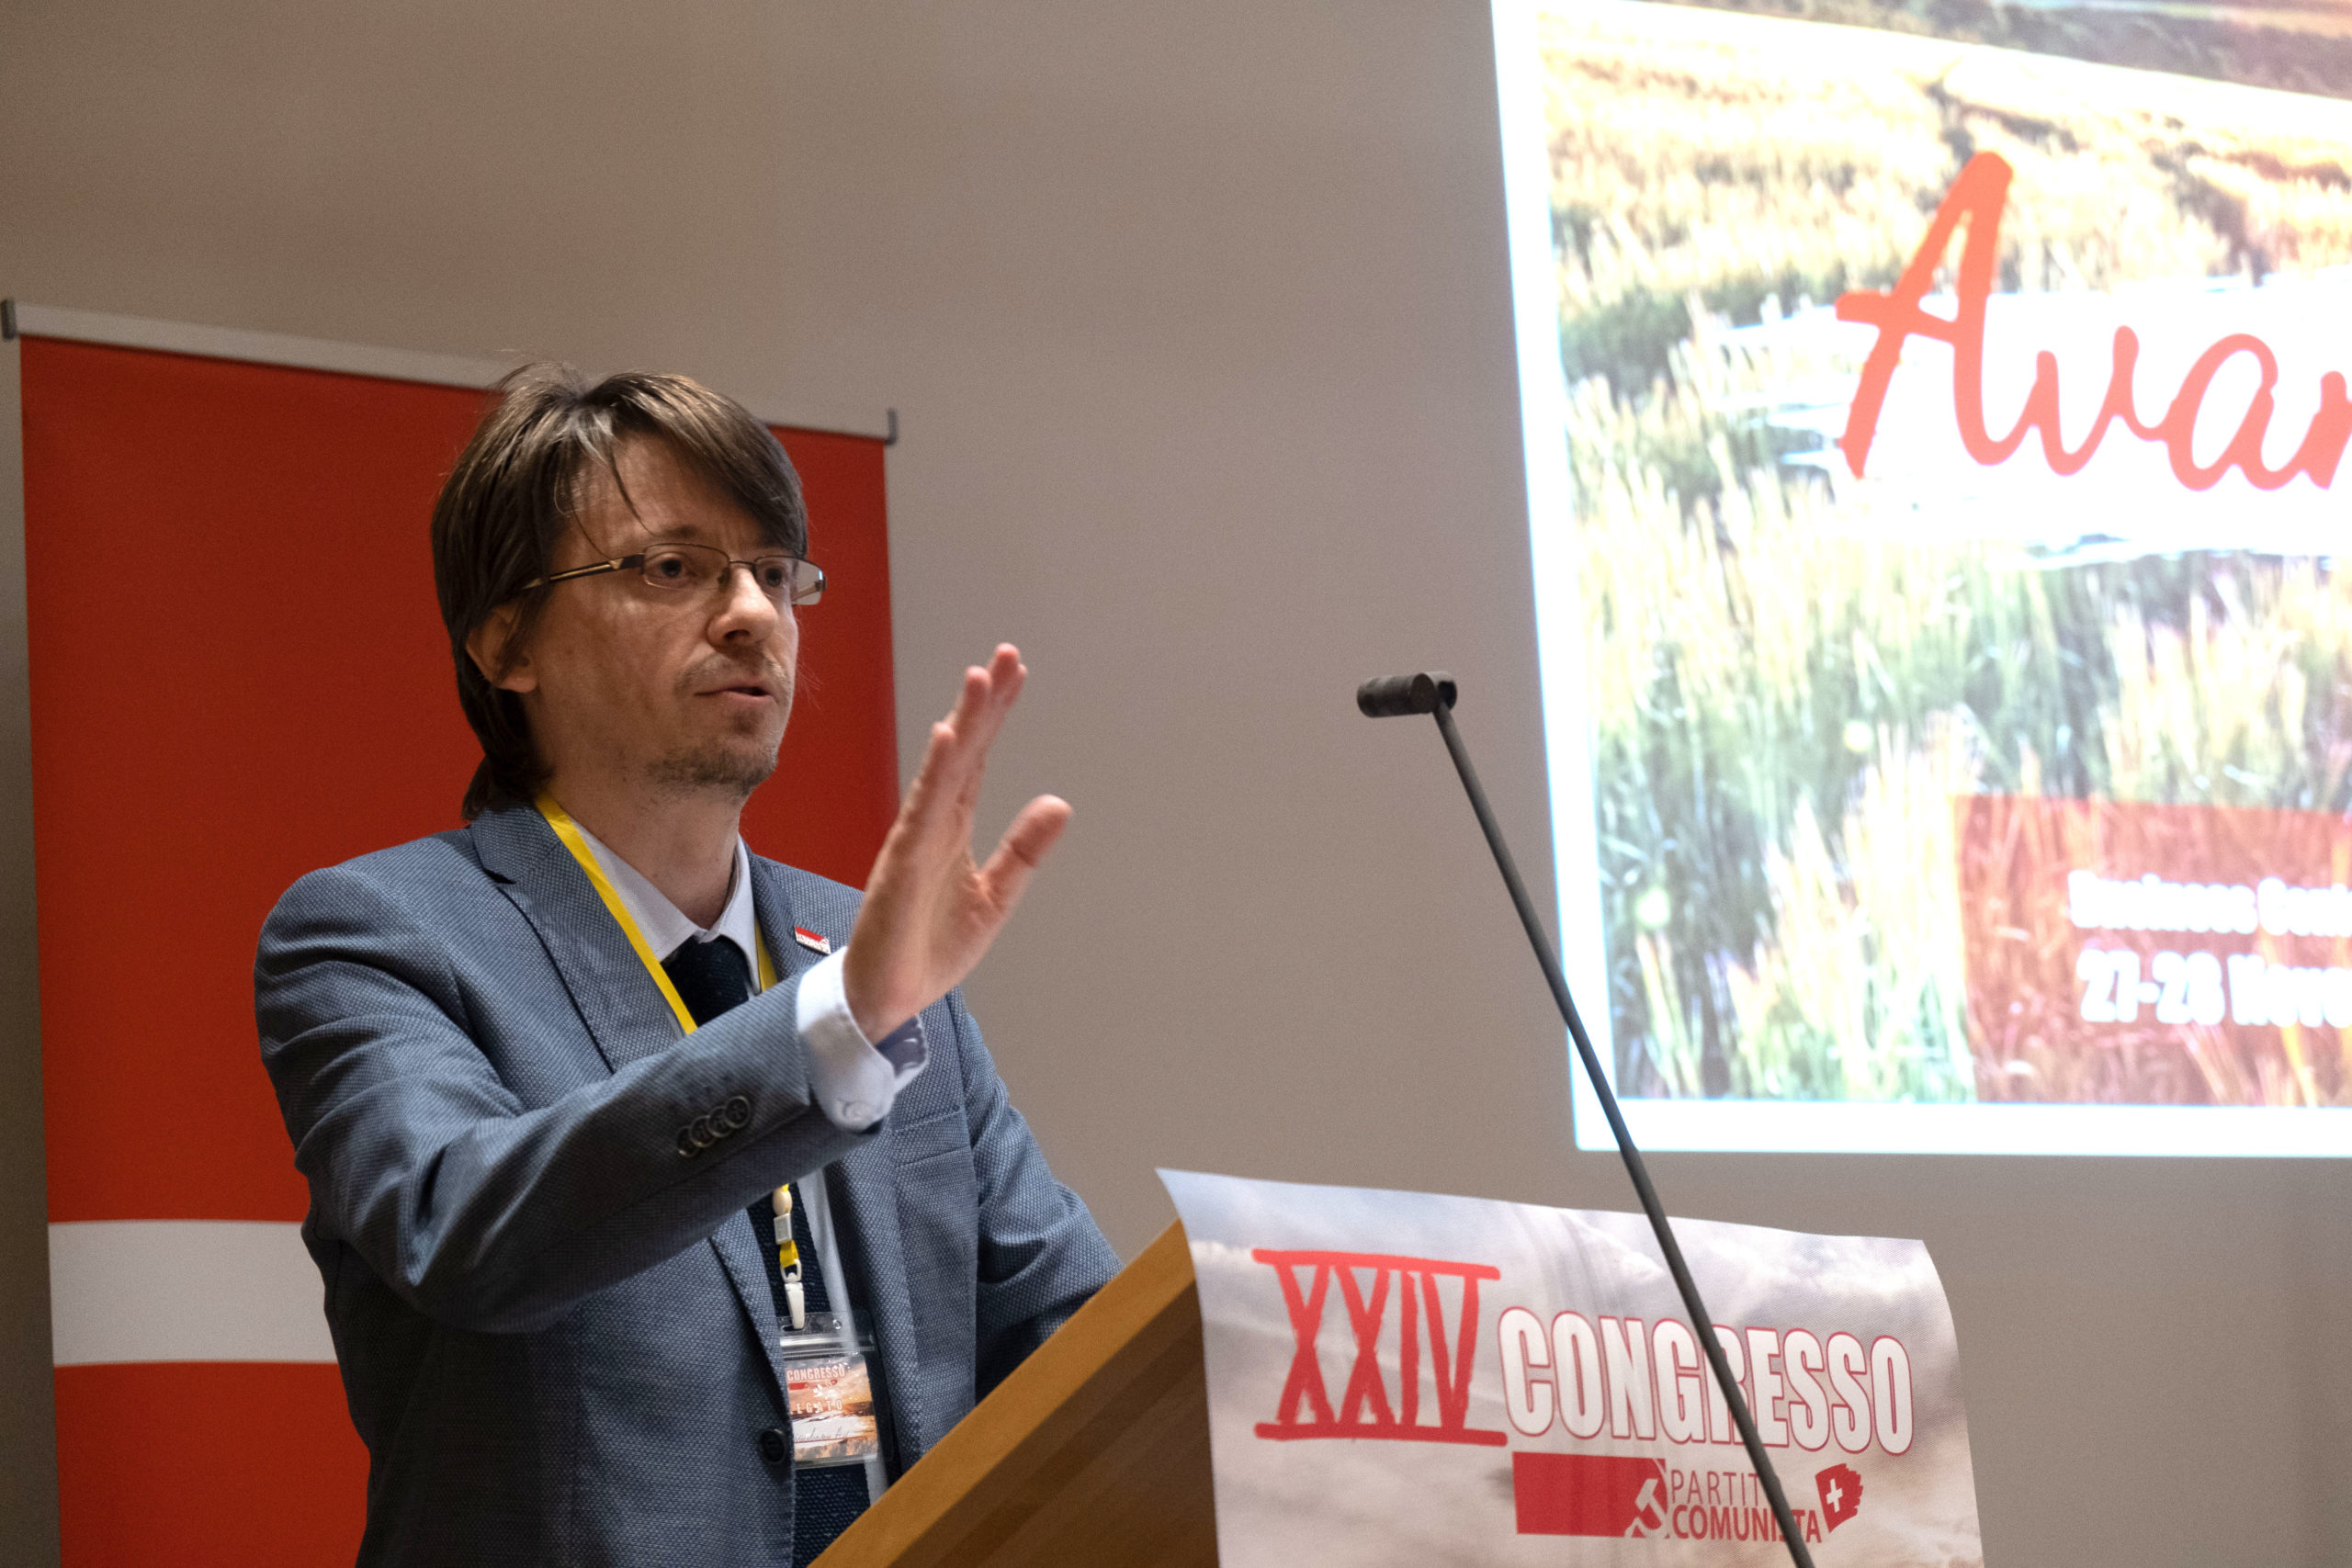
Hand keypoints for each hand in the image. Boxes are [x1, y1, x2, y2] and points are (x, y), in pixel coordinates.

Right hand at [841, 644, 1070, 1040]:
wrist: (889, 999)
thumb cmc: (930, 946)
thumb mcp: (996, 897)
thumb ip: (1024, 851)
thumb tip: (1058, 804)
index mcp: (953, 828)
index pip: (977, 759)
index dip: (994, 715)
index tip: (1013, 672)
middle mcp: (931, 823)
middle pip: (962, 751)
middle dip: (982, 703)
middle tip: (1004, 656)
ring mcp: (915, 840)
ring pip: (943, 771)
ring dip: (960, 723)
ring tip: (978, 679)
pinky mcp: (903, 865)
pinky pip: (921, 812)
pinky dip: (935, 774)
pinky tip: (947, 739)